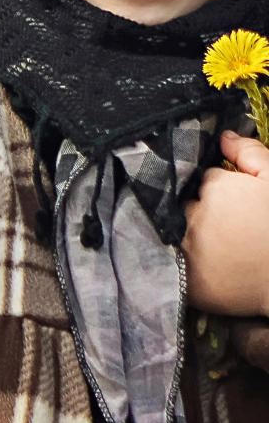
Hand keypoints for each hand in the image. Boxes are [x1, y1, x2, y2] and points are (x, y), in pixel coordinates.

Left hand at [182, 131, 268, 316]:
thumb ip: (250, 154)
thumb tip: (223, 138)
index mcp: (214, 189)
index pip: (202, 179)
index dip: (214, 187)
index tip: (228, 199)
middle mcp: (193, 217)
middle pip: (184, 203)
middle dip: (196, 208)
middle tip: (221, 222)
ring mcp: (187, 251)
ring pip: (174, 231)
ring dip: (183, 233)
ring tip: (212, 244)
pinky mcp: (186, 284)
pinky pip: (172, 264)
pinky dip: (178, 262)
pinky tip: (201, 264)